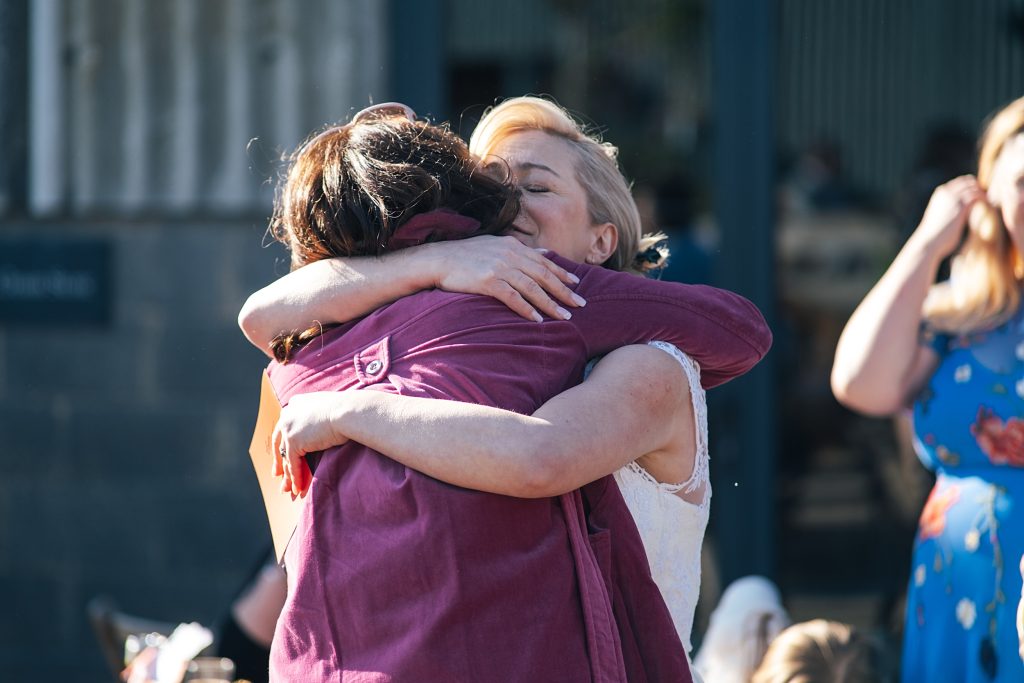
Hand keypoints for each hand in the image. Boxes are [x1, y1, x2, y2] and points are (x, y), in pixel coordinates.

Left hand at [272, 392, 351, 497]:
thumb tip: (323, 428)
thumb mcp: (328, 410)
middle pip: (279, 442)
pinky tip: (298, 488)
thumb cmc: (347, 410)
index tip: (283, 453)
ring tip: (288, 489)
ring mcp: (288, 428)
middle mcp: (287, 415)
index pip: (287, 427)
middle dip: (279, 461)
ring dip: (287, 475)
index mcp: (295, 404)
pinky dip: (296, 478)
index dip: (284, 442)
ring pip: (285, 456)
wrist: (348, 412)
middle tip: (277, 474)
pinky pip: (293, 464)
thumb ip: (318, 417)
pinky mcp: (293, 442)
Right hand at [422, 235, 586, 321]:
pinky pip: (514, 298)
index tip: (577, 285)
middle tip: (580, 305)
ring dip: (550, 304)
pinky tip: (538, 320)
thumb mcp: (495, 244)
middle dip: (564, 291)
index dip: (562, 274)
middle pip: (544, 276)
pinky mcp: (489, 282)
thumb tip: (545, 253)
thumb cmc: (465, 254)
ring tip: (564, 317)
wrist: (438, 259)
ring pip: (533, 288)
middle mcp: (510, 255)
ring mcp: (500, 268)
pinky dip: (527, 309)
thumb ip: (521, 250)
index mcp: (513, 246)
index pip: (544, 261)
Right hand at [912, 175, 986, 259]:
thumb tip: (956, 213)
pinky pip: (978, 197)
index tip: (979, 196)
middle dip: (978, 189)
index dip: (971, 187)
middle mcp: (946, 192)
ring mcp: (953, 198)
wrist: (928, 241)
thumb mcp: (939, 216)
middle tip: (986, 199)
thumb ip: (948, 209)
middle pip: (969, 182)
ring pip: (975, 188)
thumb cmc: (933, 234)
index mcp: (940, 192)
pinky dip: (985, 200)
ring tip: (990, 204)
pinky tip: (989, 208)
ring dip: (983, 195)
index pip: (960, 182)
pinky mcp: (961, 206)